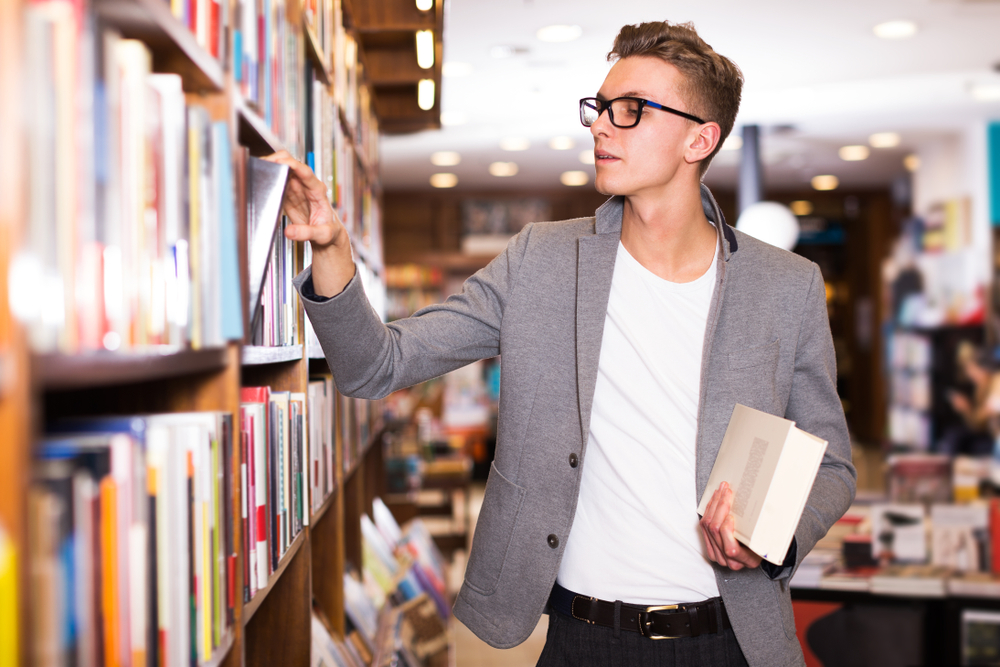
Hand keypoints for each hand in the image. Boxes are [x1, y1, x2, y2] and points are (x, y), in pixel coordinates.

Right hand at [262, 151, 354, 296]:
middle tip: (266, 163)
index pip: (306, 173)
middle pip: (292, 165)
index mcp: (318, 191)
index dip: (294, 165)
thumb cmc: (329, 231)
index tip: (282, 162)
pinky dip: (269, 179)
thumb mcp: (322, 235)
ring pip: (283, 171)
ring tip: (260, 170)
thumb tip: (289, 232)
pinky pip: (277, 183)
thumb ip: (307, 233)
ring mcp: (296, 190)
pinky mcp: (288, 195)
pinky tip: (262, 180)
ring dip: (272, 168)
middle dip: (279, 160)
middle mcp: (307, 186)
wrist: (328, 235)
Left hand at [700, 482, 762, 570]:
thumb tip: (771, 510)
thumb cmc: (765, 542)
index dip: (727, 531)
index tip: (731, 516)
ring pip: (707, 527)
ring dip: (713, 505)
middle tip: (726, 491)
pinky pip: (703, 527)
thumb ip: (766, 529)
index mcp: (748, 561)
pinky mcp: (710, 547)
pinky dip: (708, 510)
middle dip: (720, 507)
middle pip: (715, 532)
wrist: (755, 551)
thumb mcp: (769, 537)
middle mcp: (729, 561)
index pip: (731, 549)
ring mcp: (717, 555)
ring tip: (721, 491)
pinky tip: (714, 500)